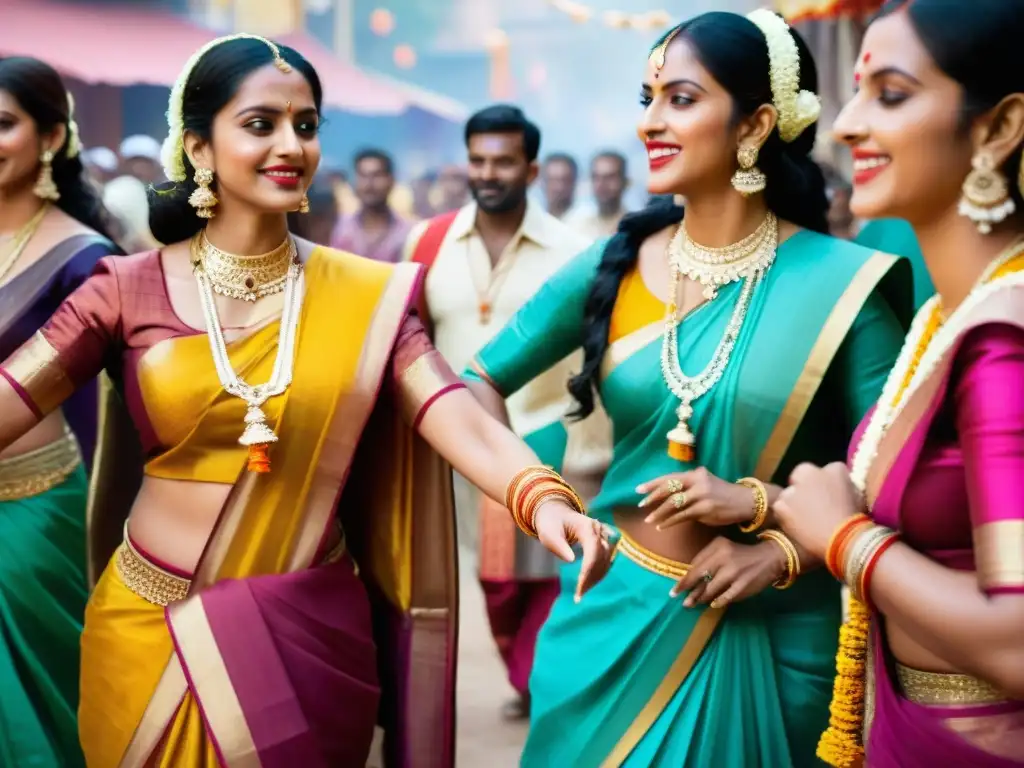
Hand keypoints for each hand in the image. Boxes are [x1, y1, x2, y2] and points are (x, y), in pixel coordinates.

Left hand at [535, 501, 617, 602]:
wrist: (556, 513)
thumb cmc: (550, 524)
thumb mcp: (549, 535)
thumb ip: (559, 546)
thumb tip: (572, 560)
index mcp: (586, 526)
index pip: (593, 551)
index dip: (588, 571)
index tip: (579, 588)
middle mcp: (599, 530)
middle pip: (602, 558)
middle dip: (591, 578)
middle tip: (579, 595)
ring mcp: (604, 536)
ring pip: (606, 561)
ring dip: (596, 578)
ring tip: (582, 592)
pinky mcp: (604, 542)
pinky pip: (606, 560)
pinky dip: (599, 573)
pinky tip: (588, 584)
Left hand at [638, 467, 755, 528]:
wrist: (745, 501)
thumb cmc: (722, 495)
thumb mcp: (705, 485)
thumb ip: (688, 489)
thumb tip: (668, 497)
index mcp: (695, 474)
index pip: (670, 477)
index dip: (653, 483)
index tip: (638, 489)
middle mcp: (698, 481)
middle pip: (669, 488)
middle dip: (653, 497)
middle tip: (640, 504)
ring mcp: (702, 495)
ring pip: (674, 503)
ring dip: (659, 513)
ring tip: (648, 520)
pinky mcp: (705, 509)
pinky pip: (682, 516)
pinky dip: (670, 521)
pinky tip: (662, 526)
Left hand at [670, 536, 785, 607]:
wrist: (770, 557)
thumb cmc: (742, 553)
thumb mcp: (723, 547)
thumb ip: (706, 559)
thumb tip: (688, 577)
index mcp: (717, 546)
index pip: (696, 565)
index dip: (684, 579)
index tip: (675, 589)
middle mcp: (724, 557)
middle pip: (700, 577)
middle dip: (687, 590)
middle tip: (678, 600)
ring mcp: (734, 572)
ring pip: (711, 589)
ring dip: (701, 598)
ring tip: (693, 604)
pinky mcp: (744, 584)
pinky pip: (726, 597)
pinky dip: (718, 602)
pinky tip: (712, 605)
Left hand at [774, 462, 864, 559]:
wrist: (844, 540)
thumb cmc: (857, 522)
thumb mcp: (859, 499)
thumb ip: (846, 488)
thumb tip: (840, 491)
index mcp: (835, 469)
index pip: (829, 470)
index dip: (828, 484)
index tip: (830, 496)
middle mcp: (812, 473)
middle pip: (803, 472)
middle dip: (805, 484)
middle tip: (811, 503)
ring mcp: (795, 488)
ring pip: (789, 491)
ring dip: (794, 501)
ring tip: (803, 519)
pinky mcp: (782, 504)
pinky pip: (780, 508)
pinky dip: (785, 516)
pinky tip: (795, 527)